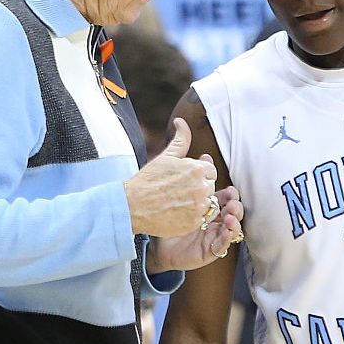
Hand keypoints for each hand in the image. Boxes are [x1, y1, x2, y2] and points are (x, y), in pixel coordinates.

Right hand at [125, 118, 216, 237]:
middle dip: (198, 188)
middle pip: (210, 186)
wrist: (133, 206)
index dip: (197, 175)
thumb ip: (180, 139)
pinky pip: (203, 218)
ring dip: (197, 203)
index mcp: (196, 169)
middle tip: (178, 191)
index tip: (183, 180)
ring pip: (208, 203)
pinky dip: (193, 216)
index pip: (210, 171)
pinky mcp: (194, 223)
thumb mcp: (165, 156)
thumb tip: (181, 121)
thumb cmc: (147, 180)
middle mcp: (201, 187)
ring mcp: (199, 206)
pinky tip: (178, 213)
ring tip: (178, 202)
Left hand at [147, 185, 243, 272]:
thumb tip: (205, 156)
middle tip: (231, 204)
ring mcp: (215, 236)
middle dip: (236, 207)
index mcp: (211, 207)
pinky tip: (227, 232)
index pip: (226, 198)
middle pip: (234, 213)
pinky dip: (227, 239)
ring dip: (235, 223)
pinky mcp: (210, 251)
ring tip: (229, 218)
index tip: (230, 190)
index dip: (231, 195)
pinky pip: (223, 246)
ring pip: (233, 229)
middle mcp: (216, 221)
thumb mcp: (179, 197)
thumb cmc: (168, 219)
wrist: (157, 244)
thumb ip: (192, 176)